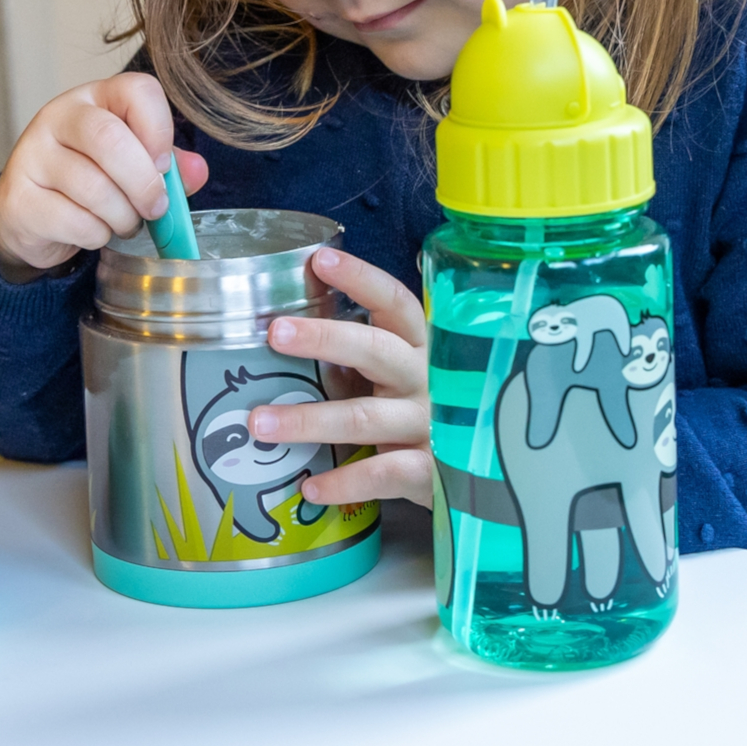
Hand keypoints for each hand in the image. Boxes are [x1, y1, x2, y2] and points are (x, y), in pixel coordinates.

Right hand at [0, 73, 208, 273]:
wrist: (31, 215)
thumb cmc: (90, 180)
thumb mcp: (133, 164)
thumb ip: (169, 165)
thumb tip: (197, 171)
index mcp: (95, 98)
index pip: (136, 90)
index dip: (159, 128)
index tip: (163, 164)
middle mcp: (58, 116)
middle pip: (109, 138)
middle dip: (144, 183)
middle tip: (155, 208)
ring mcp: (32, 155)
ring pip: (93, 187)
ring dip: (123, 217)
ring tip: (124, 222)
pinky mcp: (18, 198)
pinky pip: (74, 221)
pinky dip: (96, 235)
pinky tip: (93, 231)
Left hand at [249, 246, 431, 507]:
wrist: (487, 476)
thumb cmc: (428, 412)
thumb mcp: (406, 376)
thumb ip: (365, 357)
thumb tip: (291, 331)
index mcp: (422, 347)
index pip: (395, 303)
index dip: (362, 279)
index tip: (321, 260)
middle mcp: (429, 379)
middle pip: (376, 351)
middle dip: (323, 339)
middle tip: (274, 333)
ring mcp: (432, 426)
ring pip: (365, 417)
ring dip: (309, 420)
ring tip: (259, 423)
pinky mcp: (431, 472)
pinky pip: (382, 474)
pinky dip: (343, 482)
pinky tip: (308, 486)